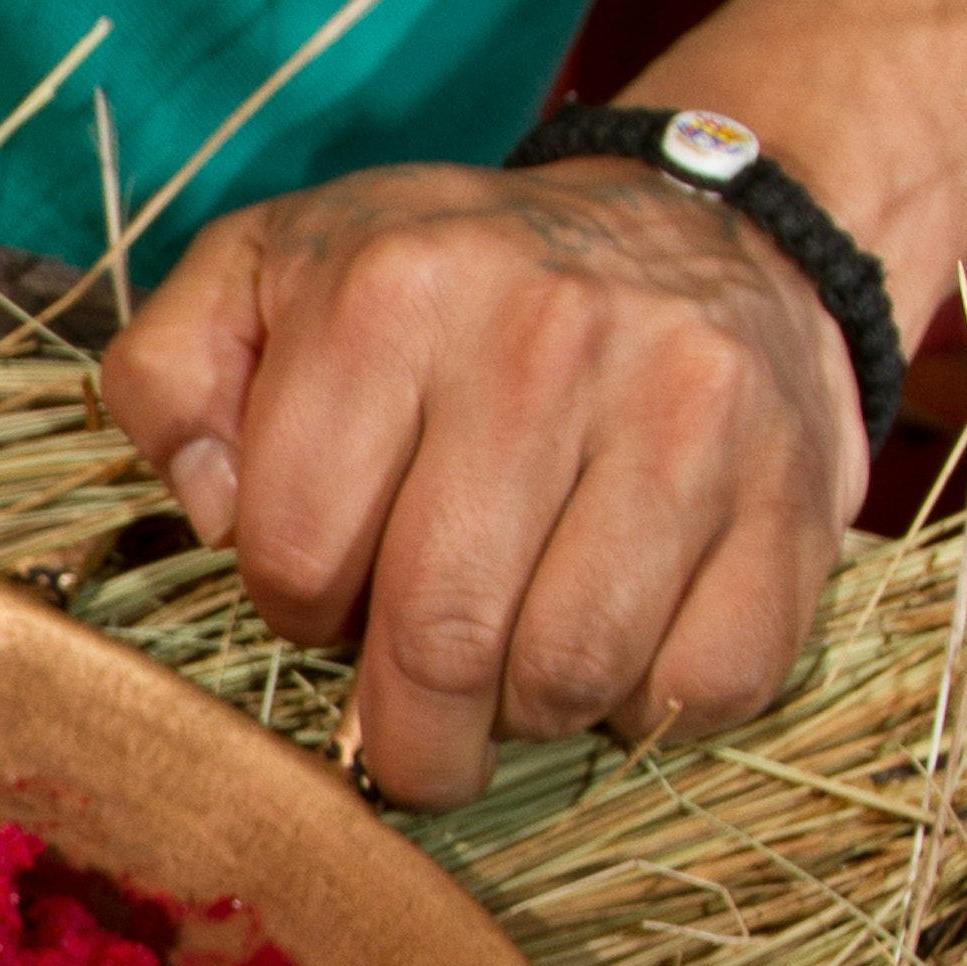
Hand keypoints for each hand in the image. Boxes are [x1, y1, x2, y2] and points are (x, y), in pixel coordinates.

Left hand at [97, 157, 864, 807]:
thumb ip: (173, 378)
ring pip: (568, 677)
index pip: (293, 549)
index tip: (328, 594)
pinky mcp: (793, 499)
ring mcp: (688, 417)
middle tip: (409, 735)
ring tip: (514, 666)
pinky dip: (648, 705)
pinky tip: (624, 642)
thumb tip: (210, 513)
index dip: (296, 608)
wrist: (699, 230)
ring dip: (525, 716)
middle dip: (406, 731)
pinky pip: (699, 687)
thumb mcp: (270, 272)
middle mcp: (546, 339)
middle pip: (437, 639)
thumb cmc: (450, 288)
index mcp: (395, 288)